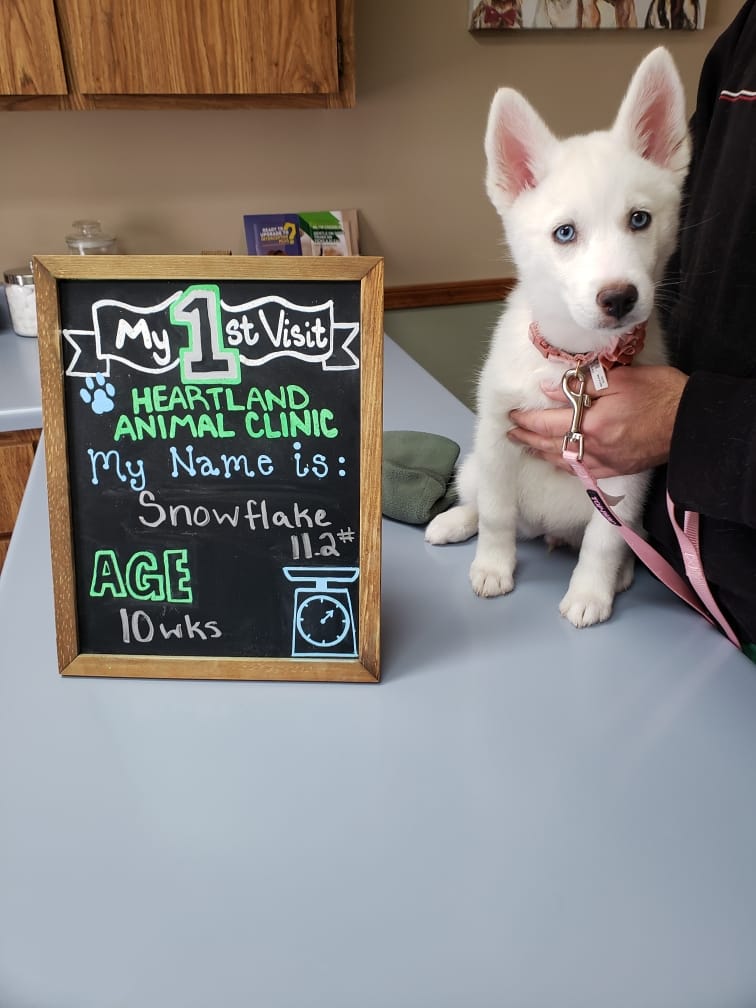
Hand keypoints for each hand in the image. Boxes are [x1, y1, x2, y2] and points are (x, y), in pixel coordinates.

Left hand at [507, 365, 688, 477]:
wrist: (690, 422)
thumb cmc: (659, 393)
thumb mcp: (620, 378)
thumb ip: (582, 385)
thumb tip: (548, 389)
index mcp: (592, 423)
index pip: (547, 423)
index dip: (526, 419)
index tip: (512, 414)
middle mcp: (593, 448)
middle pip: (549, 445)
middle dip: (527, 438)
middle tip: (511, 432)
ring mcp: (604, 462)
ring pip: (563, 461)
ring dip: (541, 453)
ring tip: (526, 445)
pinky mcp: (616, 470)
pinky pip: (581, 471)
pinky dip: (564, 464)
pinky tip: (556, 460)